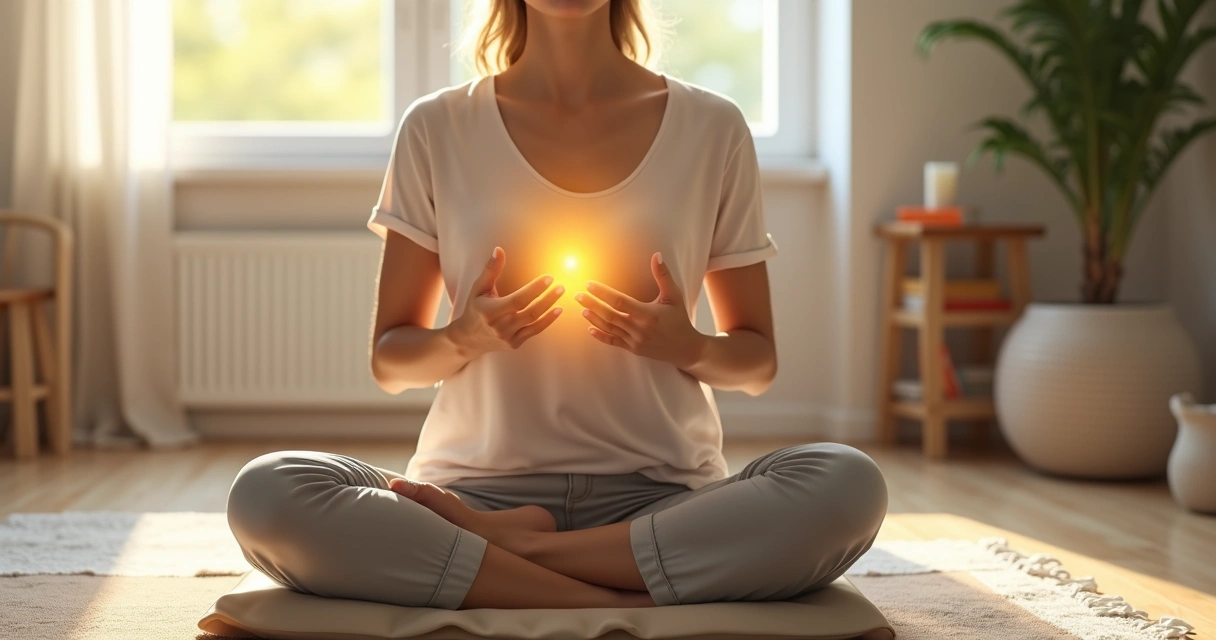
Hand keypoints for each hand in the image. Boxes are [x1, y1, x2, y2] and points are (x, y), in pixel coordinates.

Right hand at [448, 247, 563, 356]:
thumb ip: (490, 269)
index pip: (517, 300)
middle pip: (529, 312)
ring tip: (560, 293)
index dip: (535, 289)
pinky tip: (558, 310)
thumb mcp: (478, 288)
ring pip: (534, 322)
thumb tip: (499, 250)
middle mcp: (499, 326)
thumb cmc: (474, 308)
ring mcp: (508, 337)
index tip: (549, 278)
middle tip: (560, 285)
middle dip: (547, 298)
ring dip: (550, 308)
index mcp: (490, 311)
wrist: (468, 338)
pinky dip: (547, 321)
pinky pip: (534, 331)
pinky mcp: (514, 344)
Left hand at [575, 252, 706, 368]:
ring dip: (594, 318)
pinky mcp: (633, 349)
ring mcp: (634, 340)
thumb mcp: (674, 296)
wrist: (686, 348)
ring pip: (609, 328)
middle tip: (578, 295)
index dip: (602, 292)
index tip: (589, 284)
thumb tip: (657, 255)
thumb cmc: (679, 319)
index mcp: (648, 313)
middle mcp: (639, 328)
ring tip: (582, 308)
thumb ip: (663, 276)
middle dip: (592, 304)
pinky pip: (613, 342)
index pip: (619, 301)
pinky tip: (590, 329)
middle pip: (609, 315)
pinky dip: (600, 335)